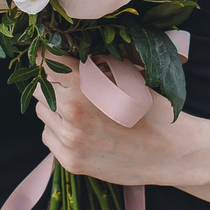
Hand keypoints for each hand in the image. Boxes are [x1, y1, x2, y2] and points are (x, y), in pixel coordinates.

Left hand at [35, 59, 196, 184]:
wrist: (171, 153)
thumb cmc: (152, 108)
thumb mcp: (127, 75)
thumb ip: (94, 61)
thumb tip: (67, 48)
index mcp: (84, 85)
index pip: (44, 60)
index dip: (46, 53)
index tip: (49, 52)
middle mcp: (71, 112)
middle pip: (38, 87)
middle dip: (51, 81)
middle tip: (71, 83)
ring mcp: (69, 140)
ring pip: (41, 112)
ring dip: (54, 107)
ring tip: (82, 109)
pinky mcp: (71, 161)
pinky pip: (48, 136)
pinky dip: (59, 130)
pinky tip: (83, 129)